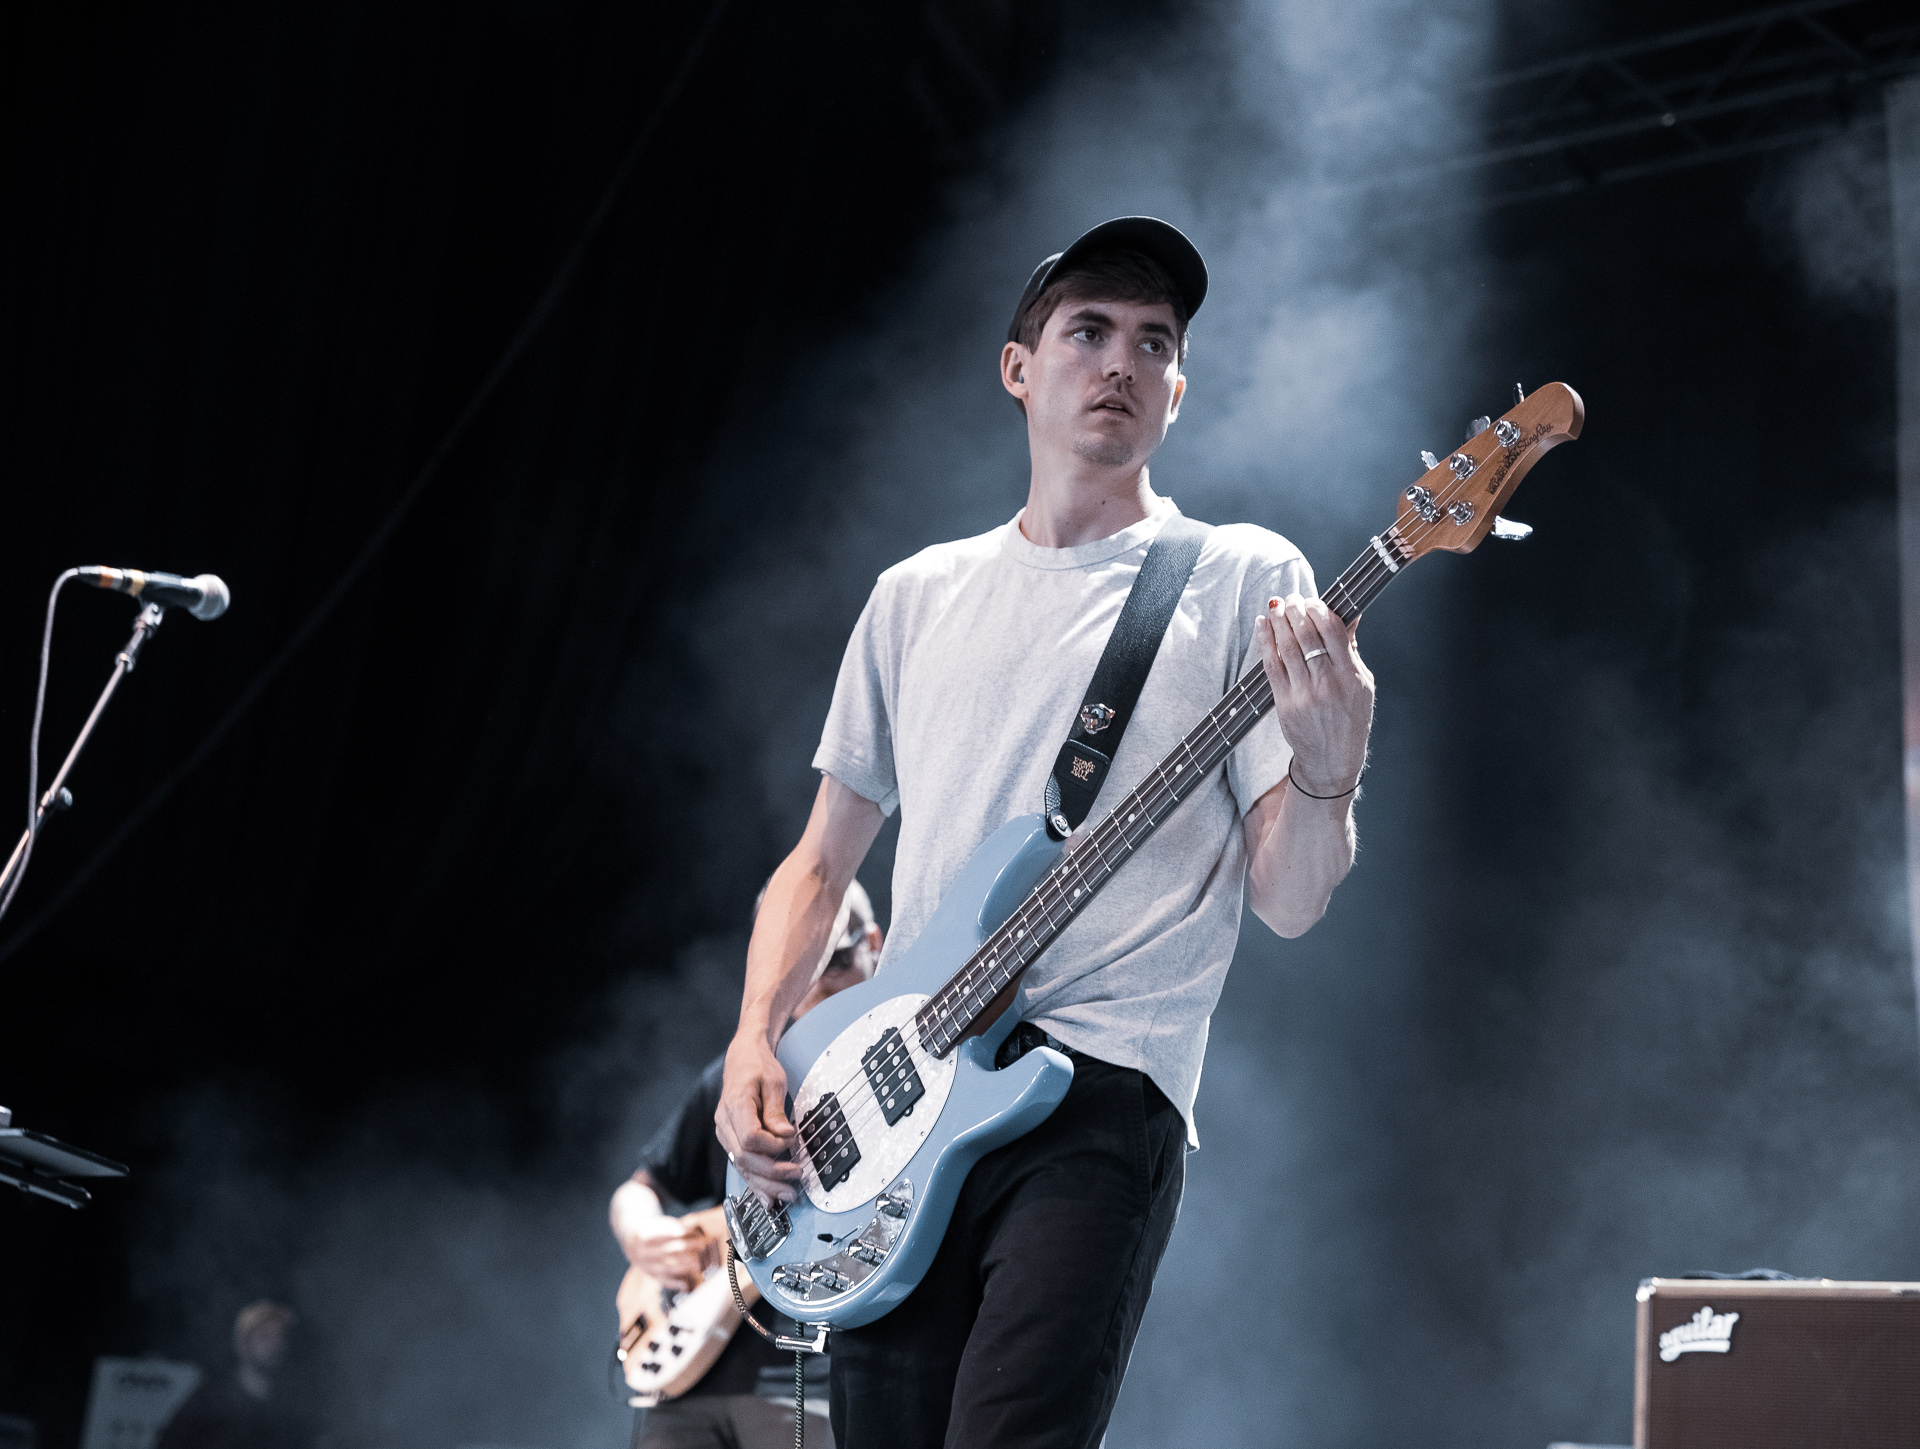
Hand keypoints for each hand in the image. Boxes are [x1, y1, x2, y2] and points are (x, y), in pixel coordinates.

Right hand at [623, 1213, 717, 1292]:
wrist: (632, 1243)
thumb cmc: (651, 1230)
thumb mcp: (657, 1224)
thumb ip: (672, 1226)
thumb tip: (692, 1226)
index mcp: (643, 1236)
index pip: (662, 1234)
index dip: (677, 1231)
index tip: (693, 1228)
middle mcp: (642, 1252)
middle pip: (667, 1250)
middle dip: (686, 1246)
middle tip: (702, 1243)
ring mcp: (646, 1266)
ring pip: (665, 1268)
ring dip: (683, 1266)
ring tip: (698, 1264)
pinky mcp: (651, 1275)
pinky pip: (663, 1281)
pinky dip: (675, 1284)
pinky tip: (686, 1285)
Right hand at [716, 1031, 801, 1204]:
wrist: (743, 1059)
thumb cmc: (758, 1067)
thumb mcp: (774, 1082)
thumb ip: (777, 1111)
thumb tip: (785, 1135)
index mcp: (735, 1105)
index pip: (750, 1138)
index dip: (772, 1146)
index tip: (791, 1141)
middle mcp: (724, 1123)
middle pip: (744, 1157)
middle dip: (772, 1173)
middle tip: (796, 1177)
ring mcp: (724, 1133)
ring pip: (741, 1166)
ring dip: (765, 1184)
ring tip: (788, 1194)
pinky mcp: (730, 1140)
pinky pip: (741, 1165)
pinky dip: (756, 1183)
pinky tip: (768, 1198)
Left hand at [1254, 593, 1374, 796]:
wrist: (1332, 760)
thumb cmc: (1350, 718)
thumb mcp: (1362, 685)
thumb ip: (1351, 649)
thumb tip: (1351, 614)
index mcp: (1351, 676)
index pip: (1333, 631)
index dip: (1319, 610)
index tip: (1311, 600)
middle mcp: (1328, 683)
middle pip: (1307, 636)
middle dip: (1296, 610)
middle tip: (1290, 598)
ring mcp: (1305, 694)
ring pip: (1287, 648)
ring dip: (1278, 621)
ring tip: (1275, 605)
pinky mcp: (1285, 703)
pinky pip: (1271, 665)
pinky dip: (1265, 642)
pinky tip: (1262, 625)